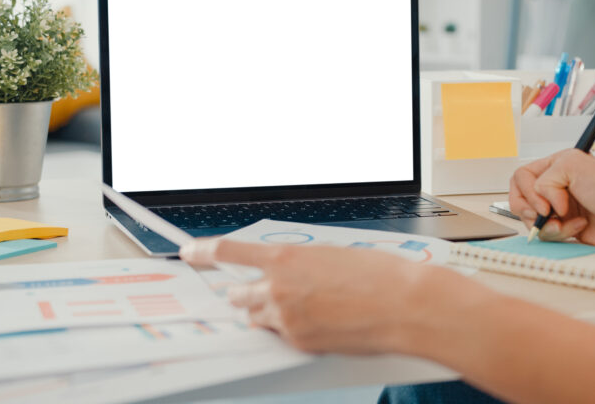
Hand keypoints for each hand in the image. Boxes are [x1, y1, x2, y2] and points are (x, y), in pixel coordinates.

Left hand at [180, 238, 442, 353]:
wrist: (405, 305)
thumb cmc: (380, 275)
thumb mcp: (332, 255)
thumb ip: (300, 264)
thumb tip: (288, 273)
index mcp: (286, 258)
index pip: (229, 252)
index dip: (203, 252)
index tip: (190, 252)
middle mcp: (278, 288)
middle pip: (239, 294)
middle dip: (247, 292)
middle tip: (265, 290)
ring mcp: (286, 319)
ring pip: (258, 317)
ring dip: (269, 312)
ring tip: (302, 307)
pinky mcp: (299, 343)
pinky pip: (280, 336)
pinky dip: (291, 330)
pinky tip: (320, 321)